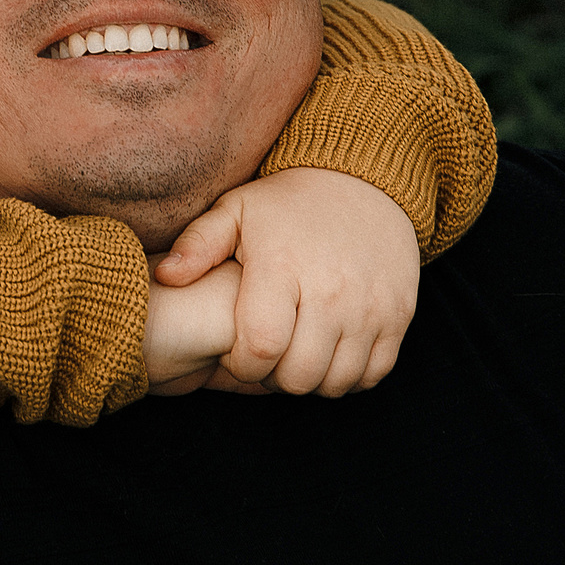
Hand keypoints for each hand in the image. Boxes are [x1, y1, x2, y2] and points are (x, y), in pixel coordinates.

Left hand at [151, 168, 417, 396]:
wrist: (365, 183)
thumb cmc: (286, 205)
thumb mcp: (236, 210)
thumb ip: (197, 244)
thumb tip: (165, 276)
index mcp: (284, 267)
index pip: (261, 350)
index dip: (241, 365)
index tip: (237, 351)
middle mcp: (332, 291)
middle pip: (298, 375)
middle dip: (271, 378)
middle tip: (264, 357)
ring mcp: (371, 306)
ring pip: (335, 382)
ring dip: (309, 380)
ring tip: (294, 355)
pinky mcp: (399, 315)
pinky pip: (373, 373)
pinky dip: (348, 376)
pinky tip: (327, 354)